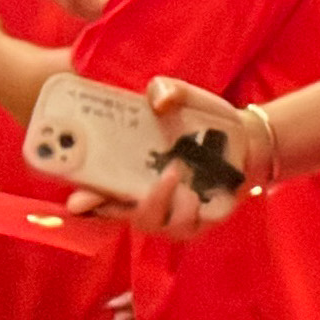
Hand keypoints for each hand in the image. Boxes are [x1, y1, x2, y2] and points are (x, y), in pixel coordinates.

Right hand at [70, 77, 270, 241]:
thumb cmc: (201, 119)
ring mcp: (166, 214)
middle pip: (122, 214)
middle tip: (167, 173)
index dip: (84, 198)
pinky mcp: (194, 224)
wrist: (242, 139)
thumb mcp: (183, 96)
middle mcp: (141, 195)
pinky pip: (184, 230)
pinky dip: (191, 213)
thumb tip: (160, 101)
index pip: (96, 188)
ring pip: (153, 224)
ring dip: (168, 202)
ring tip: (186, 177)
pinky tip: (201, 193)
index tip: (76, 202)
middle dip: (135, 202)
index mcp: (127, 167)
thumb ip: (167, 89)